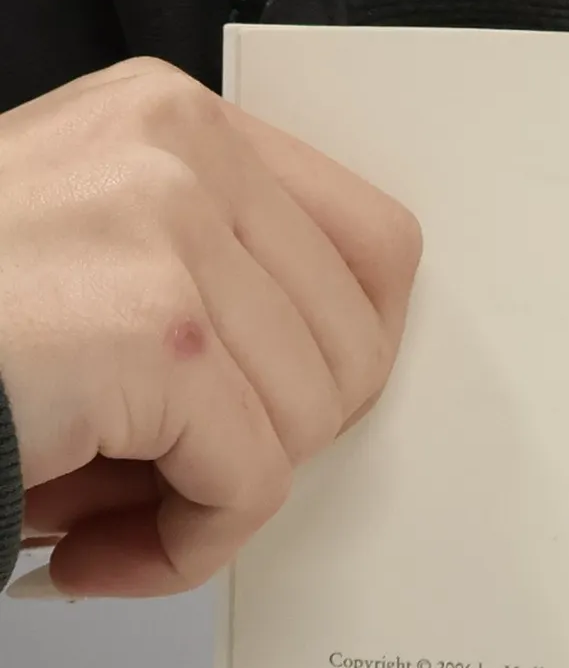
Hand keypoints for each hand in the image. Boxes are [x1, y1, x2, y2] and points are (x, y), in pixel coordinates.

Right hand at [1, 59, 420, 598]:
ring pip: (310, 422)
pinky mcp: (162, 335)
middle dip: (277, 439)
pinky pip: (250, 488)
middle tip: (173, 467)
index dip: (345, 355)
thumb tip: (341, 383)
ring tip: (112, 503)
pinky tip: (96, 548)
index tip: (283, 409)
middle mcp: (180, 149)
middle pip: (359, 346)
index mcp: (174, 119)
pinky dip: (182, 547)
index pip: (376, 245)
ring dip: (216, 498)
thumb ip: (216, 281)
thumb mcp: (94, 257)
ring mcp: (171, 232)